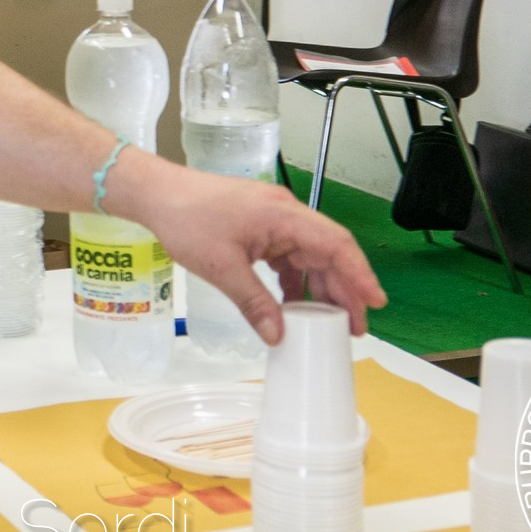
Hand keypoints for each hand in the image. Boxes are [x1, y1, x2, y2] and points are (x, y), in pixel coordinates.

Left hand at [129, 159, 384, 345]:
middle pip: (328, 252)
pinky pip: (288, 256)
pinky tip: (295, 306)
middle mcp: (285, 214)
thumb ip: (255, 304)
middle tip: (355, 327)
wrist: (156, 195)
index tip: (374, 302)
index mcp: (284, 216)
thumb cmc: (187, 220)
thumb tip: (279, 336)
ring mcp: (272, 219)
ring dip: (321, 287)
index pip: (336, 244)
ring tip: (330, 322)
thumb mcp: (222, 269)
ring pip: (309, 255)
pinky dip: (295, 281)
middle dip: (344, 289)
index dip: (359, 274)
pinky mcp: (258, 226)